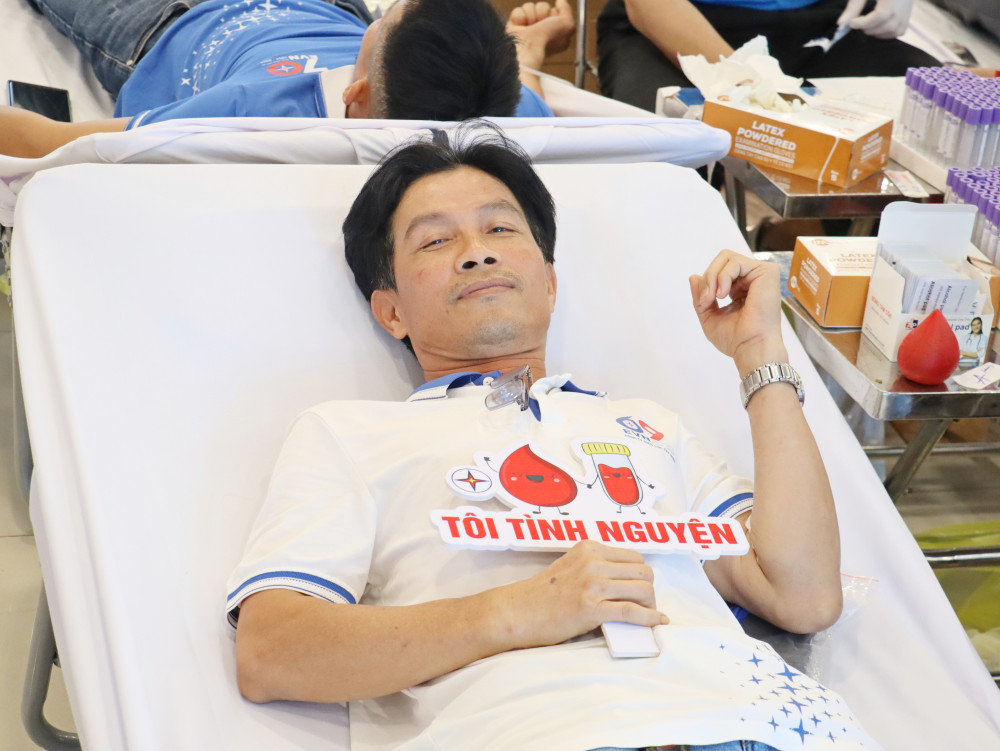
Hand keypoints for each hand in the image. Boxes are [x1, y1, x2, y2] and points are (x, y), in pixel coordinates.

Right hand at [489, 540, 667, 648]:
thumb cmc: (541, 594)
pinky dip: (650, 618)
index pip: (634, 557)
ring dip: (651, 605)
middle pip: (643, 572)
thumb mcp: (569, 566)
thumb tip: (624, 581)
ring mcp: (592, 584)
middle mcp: (593, 562)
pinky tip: (657, 623)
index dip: (642, 575)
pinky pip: (632, 611)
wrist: (517, 612)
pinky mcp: (591, 608)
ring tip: (648, 615)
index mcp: (589, 548)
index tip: (641, 588)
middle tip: (646, 605)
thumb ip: (595, 567)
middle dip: (650, 590)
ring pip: (643, 589)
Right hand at [506, 0, 574, 70]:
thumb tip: (560, 1)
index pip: (554, 11)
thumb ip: (567, 10)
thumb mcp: (568, 25)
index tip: (553, 23)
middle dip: (542, 12)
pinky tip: (520, 27)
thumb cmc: (549, 38)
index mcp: (554, 33)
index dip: (554, 14)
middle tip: (540, 24)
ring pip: (529, 6)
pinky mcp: (514, 26)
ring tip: (530, 26)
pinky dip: (519, 17)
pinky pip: (518, 11)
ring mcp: (527, 28)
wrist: (528, 46)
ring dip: (531, 14)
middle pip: (542, 6)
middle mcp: (540, 31)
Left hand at [688, 249, 786, 371]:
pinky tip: (724, 294)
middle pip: (722, 259)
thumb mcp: (709, 315)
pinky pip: (736, 262)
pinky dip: (723, 276)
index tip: (703, 303)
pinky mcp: (767, 272)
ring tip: (714, 298)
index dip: (706, 282)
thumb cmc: (735, 338)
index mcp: (741, 288)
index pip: (718, 270)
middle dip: (708, 276)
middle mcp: (752, 279)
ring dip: (713, 277)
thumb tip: (693, 276)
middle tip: (706, 299)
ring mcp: (760, 274)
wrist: (750, 348)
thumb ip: (700, 296)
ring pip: (726, 257)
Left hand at [837, 0, 912, 38]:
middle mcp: (903, 1)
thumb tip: (841, 24)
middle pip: (889, 25)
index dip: (864, 23)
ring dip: (878, 33)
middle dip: (870, 29)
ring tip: (867, 26)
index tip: (852, 22)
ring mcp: (907, 7)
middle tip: (859, 23)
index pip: (881, 15)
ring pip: (895, 30)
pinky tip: (876, 27)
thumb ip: (854, 5)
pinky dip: (888, 33)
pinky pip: (901, 29)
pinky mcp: (908, 10)